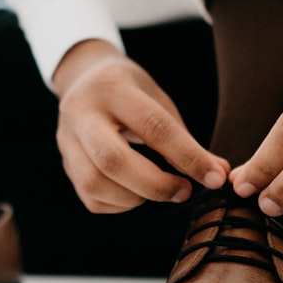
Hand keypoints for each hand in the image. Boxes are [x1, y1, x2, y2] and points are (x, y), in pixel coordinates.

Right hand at [53, 40, 229, 213]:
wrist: (82, 78)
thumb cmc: (129, 91)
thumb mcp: (157, 99)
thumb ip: (184, 137)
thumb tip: (218, 174)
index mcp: (112, 89)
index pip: (153, 127)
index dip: (187, 157)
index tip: (215, 178)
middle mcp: (81, 113)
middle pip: (113, 160)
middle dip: (155, 185)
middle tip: (185, 192)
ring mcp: (65, 140)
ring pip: (95, 183)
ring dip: (136, 197)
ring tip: (159, 191)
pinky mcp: (64, 163)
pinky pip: (91, 197)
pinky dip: (120, 203)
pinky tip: (136, 193)